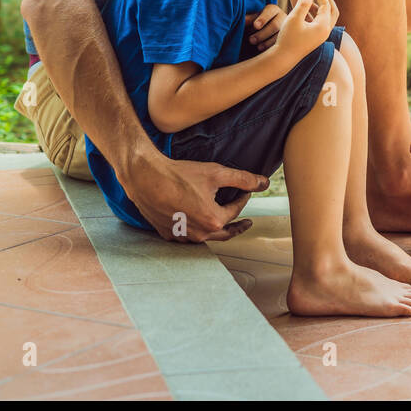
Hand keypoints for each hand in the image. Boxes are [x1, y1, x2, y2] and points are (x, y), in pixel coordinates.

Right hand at [121, 149, 270, 242]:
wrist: (146, 178)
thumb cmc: (180, 175)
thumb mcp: (216, 173)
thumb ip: (243, 179)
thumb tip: (264, 182)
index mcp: (214, 220)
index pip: (235, 211)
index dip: (242, 199)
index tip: (245, 192)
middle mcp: (198, 233)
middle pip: (224, 232)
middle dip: (237, 226)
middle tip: (246, 224)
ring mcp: (182, 236)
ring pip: (205, 236)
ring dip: (215, 229)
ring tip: (222, 223)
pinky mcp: (167, 234)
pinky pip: (187, 236)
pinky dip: (196, 229)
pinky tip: (197, 222)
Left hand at [243, 3, 284, 53]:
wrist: (267, 31)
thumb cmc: (257, 23)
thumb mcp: (253, 18)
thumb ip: (248, 19)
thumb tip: (243, 21)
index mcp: (273, 10)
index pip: (270, 12)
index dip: (263, 19)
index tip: (255, 26)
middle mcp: (282, 17)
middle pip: (275, 25)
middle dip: (262, 34)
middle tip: (251, 40)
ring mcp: (287, 29)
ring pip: (280, 37)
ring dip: (267, 43)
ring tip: (258, 47)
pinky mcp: (288, 40)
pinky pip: (283, 45)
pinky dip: (273, 48)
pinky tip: (266, 51)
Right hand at [273, 0, 338, 61]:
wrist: (284, 58)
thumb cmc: (288, 38)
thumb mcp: (294, 18)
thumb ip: (303, 4)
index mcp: (323, 26)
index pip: (326, 6)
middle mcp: (325, 31)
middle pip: (333, 12)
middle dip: (327, 0)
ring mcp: (321, 36)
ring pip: (327, 18)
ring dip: (320, 8)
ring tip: (309, 0)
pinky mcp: (316, 39)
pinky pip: (321, 24)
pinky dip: (316, 16)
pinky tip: (305, 12)